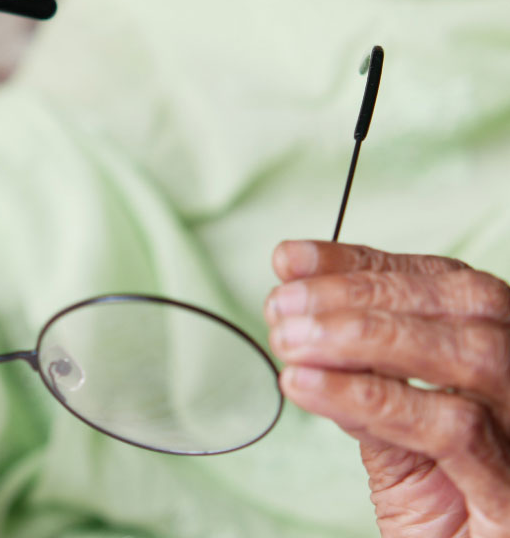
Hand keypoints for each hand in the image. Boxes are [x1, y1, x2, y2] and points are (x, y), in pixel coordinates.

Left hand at [265, 241, 509, 536]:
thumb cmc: (443, 520)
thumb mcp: (396, 444)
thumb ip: (366, 385)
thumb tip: (303, 322)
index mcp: (501, 367)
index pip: (444, 286)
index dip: (365, 264)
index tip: (292, 260)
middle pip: (466, 303)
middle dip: (360, 291)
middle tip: (283, 305)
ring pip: (468, 353)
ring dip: (362, 335)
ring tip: (290, 340)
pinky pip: (450, 427)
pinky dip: (369, 396)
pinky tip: (308, 386)